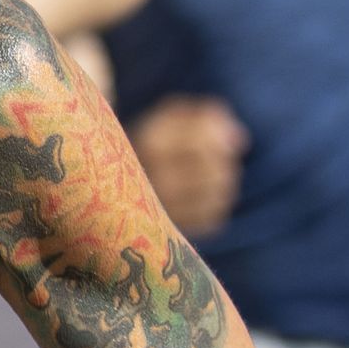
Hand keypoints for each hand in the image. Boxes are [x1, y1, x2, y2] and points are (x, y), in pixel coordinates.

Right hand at [128, 96, 247, 236]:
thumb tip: (239, 140)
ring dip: (222, 185)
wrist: (109, 180)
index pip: (208, 140)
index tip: (223, 139)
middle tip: (215, 161)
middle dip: (224, 163)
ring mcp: (157, 208)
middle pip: (217, 171)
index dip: (223, 137)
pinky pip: (213, 219)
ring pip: (218, 196)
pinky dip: (214, 206)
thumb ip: (206, 116)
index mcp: (150, 141)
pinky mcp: (168, 231)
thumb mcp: (169, 116)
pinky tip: (201, 197)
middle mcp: (151, 176)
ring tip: (208, 178)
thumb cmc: (150, 142)